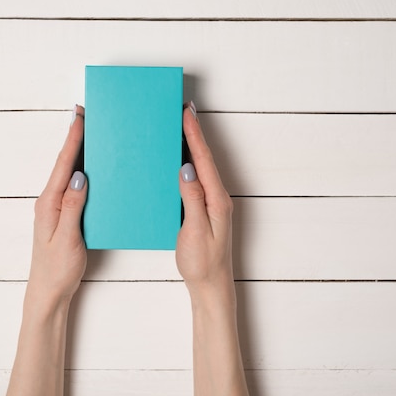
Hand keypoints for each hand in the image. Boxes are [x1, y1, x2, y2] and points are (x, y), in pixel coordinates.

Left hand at [26, 105, 87, 308]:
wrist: (47, 292)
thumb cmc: (56, 269)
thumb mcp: (66, 239)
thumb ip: (72, 207)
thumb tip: (80, 176)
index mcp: (48, 204)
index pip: (63, 166)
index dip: (72, 139)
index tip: (80, 117)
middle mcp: (49, 201)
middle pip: (65, 164)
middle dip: (75, 138)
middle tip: (84, 114)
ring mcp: (55, 208)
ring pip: (69, 174)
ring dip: (78, 153)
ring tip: (90, 134)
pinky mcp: (63, 215)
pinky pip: (73, 188)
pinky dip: (81, 172)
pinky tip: (92, 169)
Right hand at [176, 102, 234, 295]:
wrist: (211, 285)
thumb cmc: (202, 263)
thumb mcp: (194, 231)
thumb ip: (192, 198)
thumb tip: (186, 168)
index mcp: (216, 200)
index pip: (203, 160)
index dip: (194, 135)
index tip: (186, 113)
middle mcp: (217, 197)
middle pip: (204, 158)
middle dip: (193, 132)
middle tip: (183, 110)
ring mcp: (212, 202)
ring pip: (201, 167)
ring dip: (191, 146)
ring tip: (179, 127)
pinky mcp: (205, 209)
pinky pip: (196, 179)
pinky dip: (188, 163)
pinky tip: (178, 159)